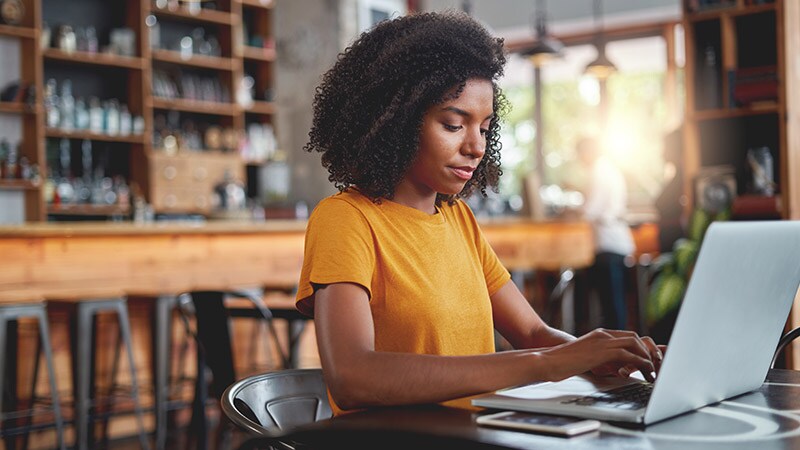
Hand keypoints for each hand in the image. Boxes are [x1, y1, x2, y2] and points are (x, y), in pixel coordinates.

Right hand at [538, 329, 659, 381]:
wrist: (547, 361)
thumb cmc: (560, 363)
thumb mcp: (584, 358)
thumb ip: (598, 359)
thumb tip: (612, 369)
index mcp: (598, 335)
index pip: (627, 337)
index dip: (640, 349)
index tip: (647, 362)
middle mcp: (603, 334)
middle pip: (635, 338)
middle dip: (647, 353)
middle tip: (654, 368)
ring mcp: (603, 340)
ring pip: (635, 344)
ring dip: (647, 359)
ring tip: (652, 374)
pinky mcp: (603, 350)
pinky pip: (629, 354)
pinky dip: (641, 364)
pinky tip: (644, 374)